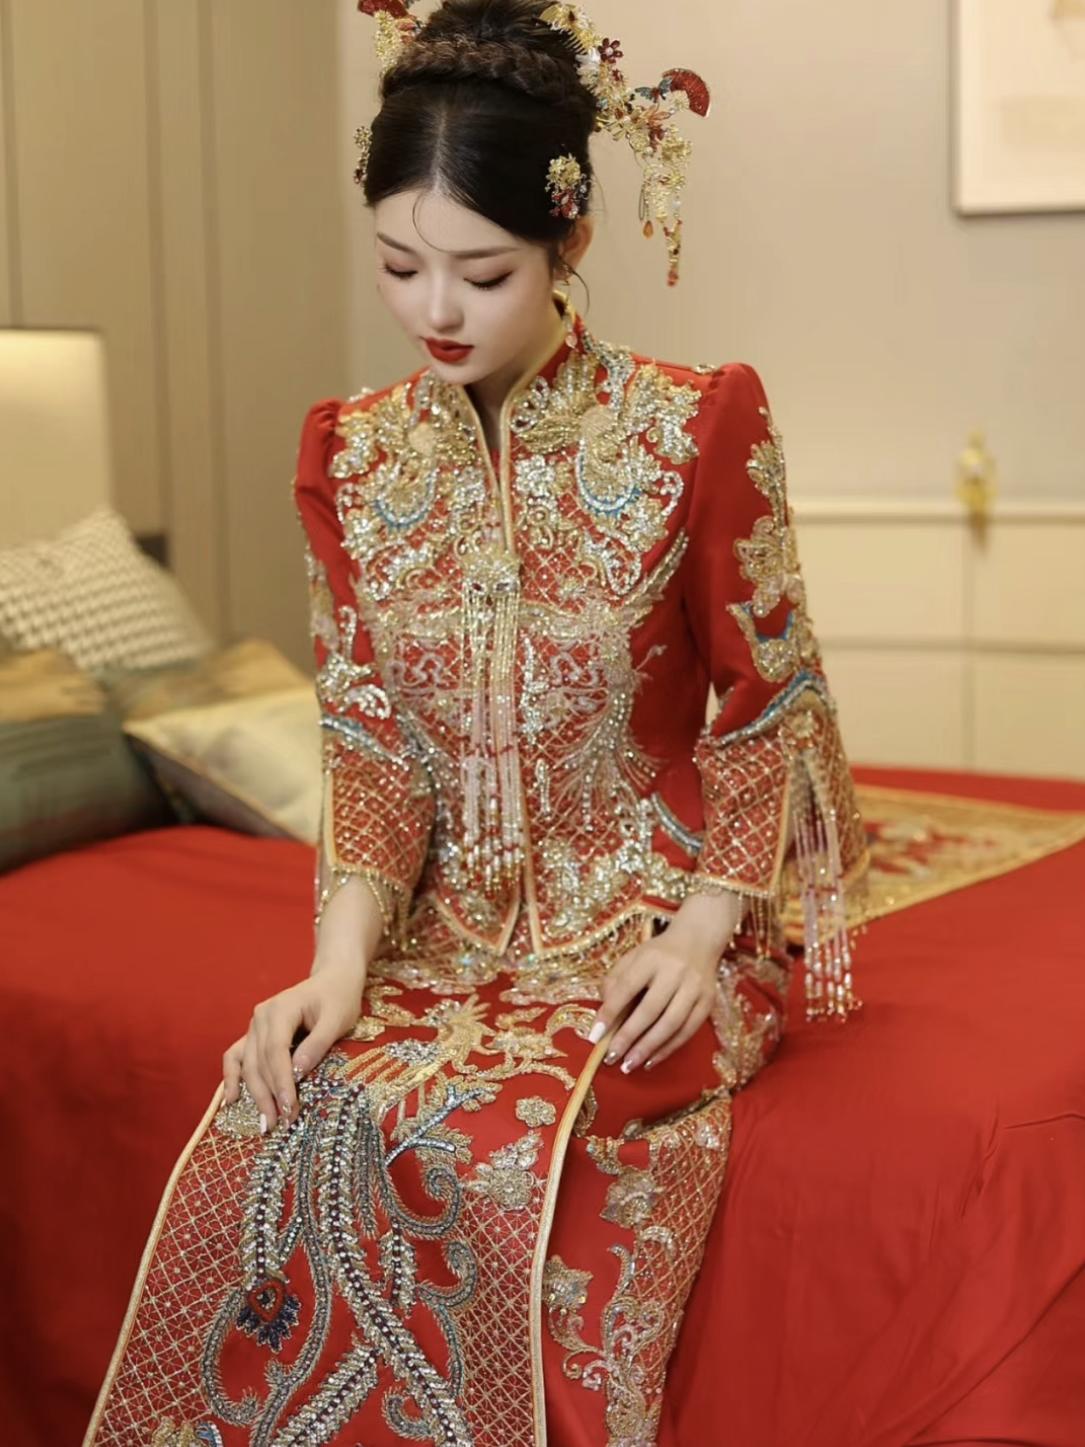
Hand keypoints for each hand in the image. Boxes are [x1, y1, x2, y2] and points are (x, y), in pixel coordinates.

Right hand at [222, 959, 365, 1131]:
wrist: (333, 980)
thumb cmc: (339, 998)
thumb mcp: (337, 1019)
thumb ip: (317, 1043)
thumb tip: (298, 1071)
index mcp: (280, 1009)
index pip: (275, 1051)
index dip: (280, 1082)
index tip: (289, 1108)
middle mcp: (261, 1017)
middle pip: (259, 1062)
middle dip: (269, 1095)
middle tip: (282, 1123)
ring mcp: (254, 1026)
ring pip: (247, 1064)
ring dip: (255, 1094)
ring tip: (266, 1122)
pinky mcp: (255, 1035)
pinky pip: (237, 1057)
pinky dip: (232, 1078)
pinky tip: (232, 1100)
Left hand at [587, 892, 742, 1072]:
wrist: (699, 940)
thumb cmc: (658, 953)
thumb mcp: (633, 957)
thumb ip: (615, 981)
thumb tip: (604, 1015)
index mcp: (651, 958)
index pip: (627, 987)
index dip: (610, 1012)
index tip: (595, 1036)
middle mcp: (675, 972)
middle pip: (650, 1010)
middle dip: (629, 1037)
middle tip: (611, 1058)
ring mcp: (694, 988)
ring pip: (671, 1024)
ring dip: (648, 1048)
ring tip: (628, 1065)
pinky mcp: (708, 1002)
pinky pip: (687, 1031)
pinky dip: (668, 1049)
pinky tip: (651, 1060)